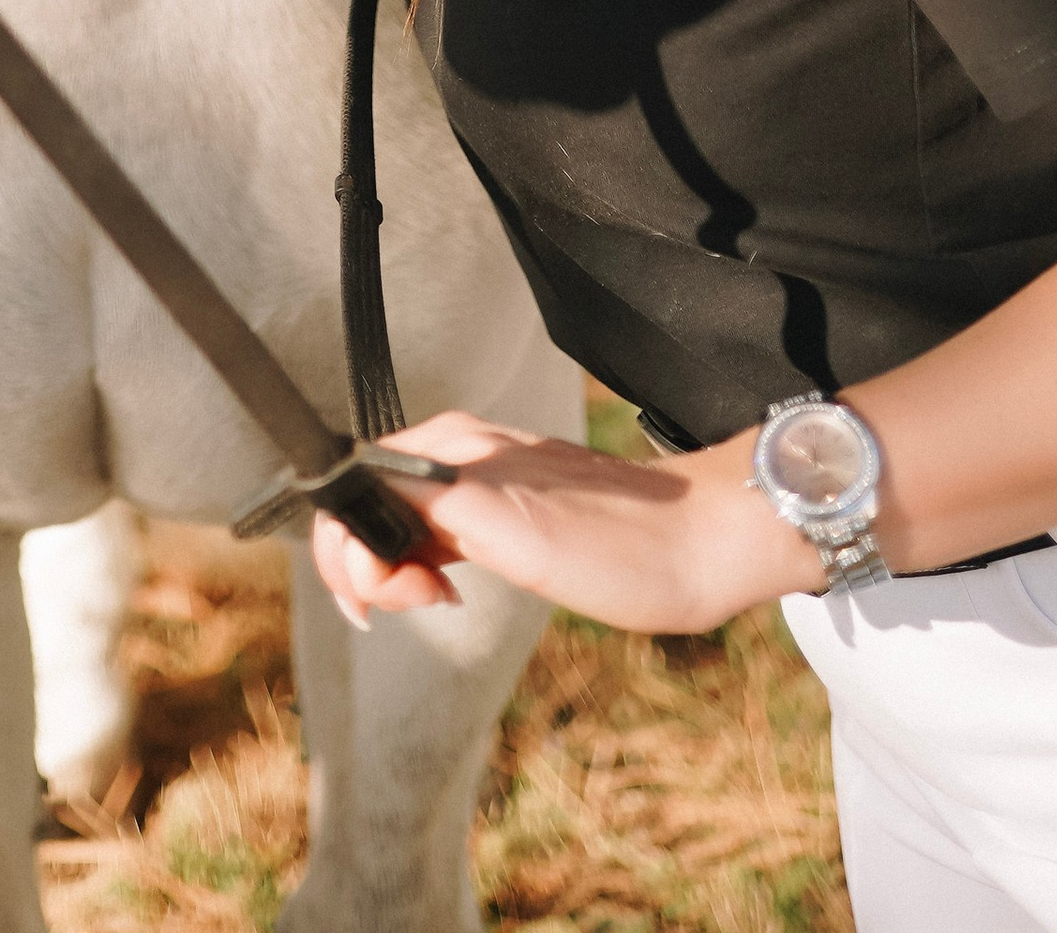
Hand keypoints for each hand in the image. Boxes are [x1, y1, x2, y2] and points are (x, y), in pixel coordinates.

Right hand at [310, 412, 817, 635]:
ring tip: (435, 601)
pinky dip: (419, 562)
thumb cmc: (628, 549)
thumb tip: (363, 491)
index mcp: (455, 451)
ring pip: (393, 514)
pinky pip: (428, 525)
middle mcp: (460, 452)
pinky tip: (446, 588)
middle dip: (365, 560)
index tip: (387, 600)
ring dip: (392, 566)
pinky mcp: (504, 504)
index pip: (353, 483)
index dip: (349, 547)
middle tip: (418, 605)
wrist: (707, 545)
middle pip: (365, 498)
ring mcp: (482, 476)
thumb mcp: (525, 534)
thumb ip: (437, 506)